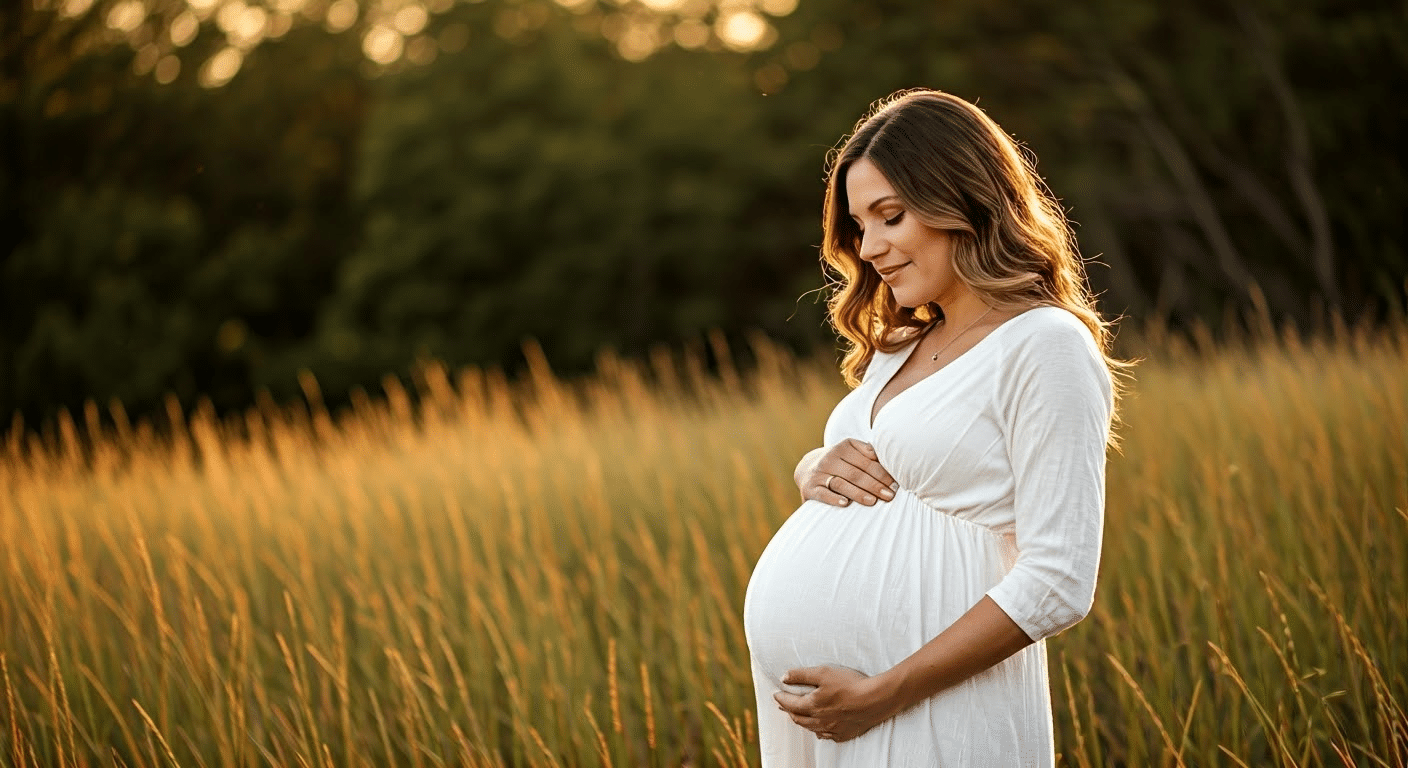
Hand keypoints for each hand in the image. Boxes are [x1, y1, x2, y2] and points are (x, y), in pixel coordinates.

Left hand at [774, 666, 895, 741]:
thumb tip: (784, 677)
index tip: (776, 694)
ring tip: (796, 715)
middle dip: (788, 710)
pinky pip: (825, 735)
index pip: (790, 704)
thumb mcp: (823, 673)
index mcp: (812, 706)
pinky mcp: (844, 734)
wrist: (875, 699)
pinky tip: (818, 729)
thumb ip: (801, 675)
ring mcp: (832, 729)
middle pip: (798, 718)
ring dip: (801, 721)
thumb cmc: (850, 684)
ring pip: (810, 728)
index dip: (781, 698)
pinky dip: (817, 731)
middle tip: (782, 704)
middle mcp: (820, 721)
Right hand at [795, 439, 897, 506]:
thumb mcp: (852, 453)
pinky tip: (845, 504)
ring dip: (858, 493)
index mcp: (844, 447)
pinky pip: (823, 493)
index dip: (883, 474)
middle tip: (890, 496)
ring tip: (873, 501)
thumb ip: (869, 454)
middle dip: (875, 485)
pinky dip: (833, 499)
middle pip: (856, 473)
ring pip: (841, 483)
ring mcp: (819, 473)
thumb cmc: (841, 463)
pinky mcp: (810, 488)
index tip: (896, 485)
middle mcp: (830, 458)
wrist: (808, 469)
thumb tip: (891, 461)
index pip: (867, 462)